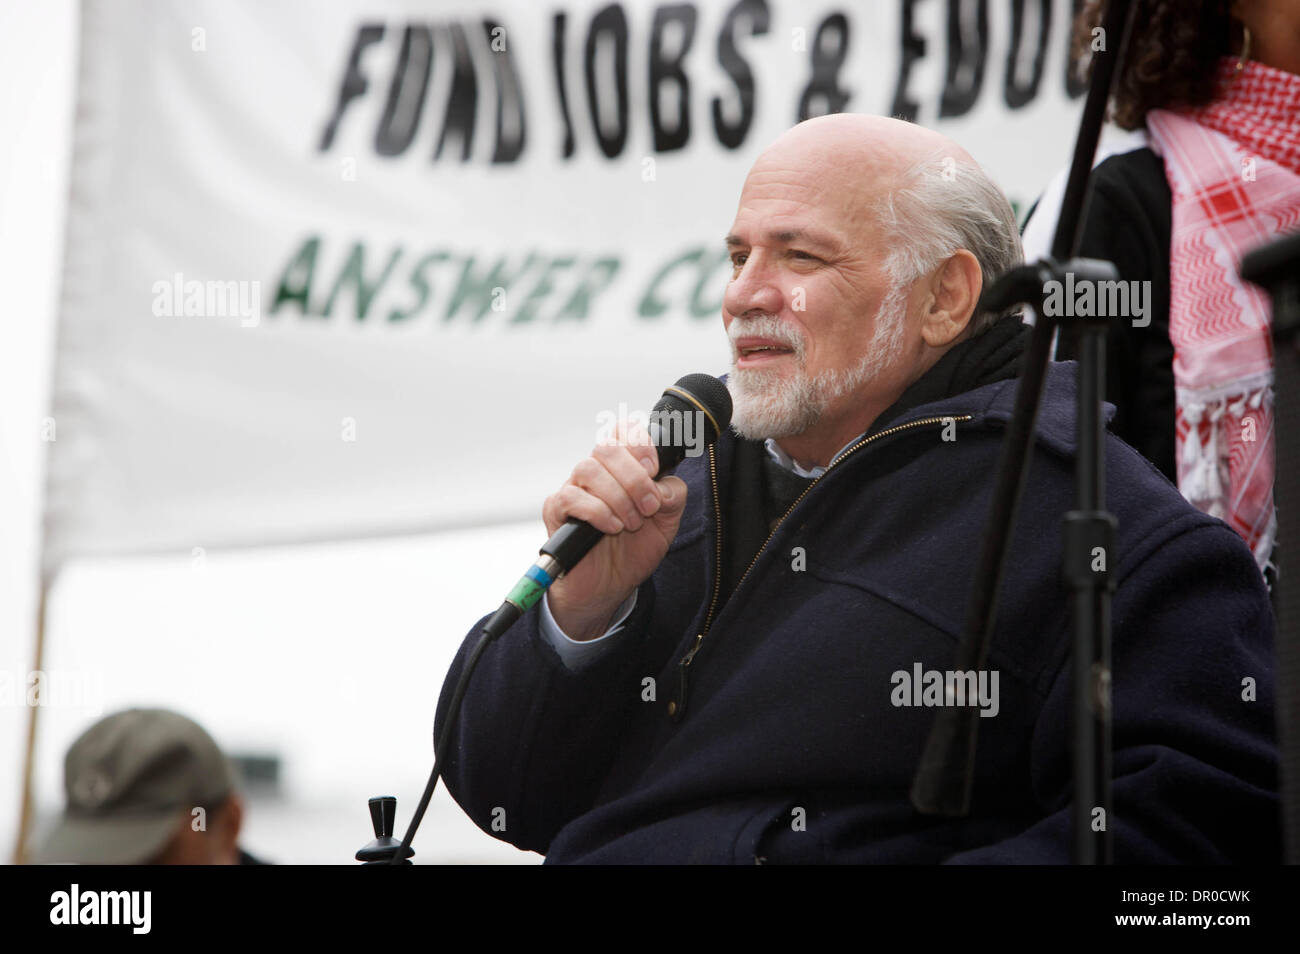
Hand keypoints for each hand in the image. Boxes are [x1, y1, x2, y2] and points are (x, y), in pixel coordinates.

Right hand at [542, 423, 687, 639]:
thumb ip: (673, 498)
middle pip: (607, 447)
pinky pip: (571, 497)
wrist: (609, 588)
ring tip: (631, 523)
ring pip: (588, 468)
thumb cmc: (634, 549)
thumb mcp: (667, 524)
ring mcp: (574, 488)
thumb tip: (663, 486)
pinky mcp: (556, 510)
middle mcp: (596, 472)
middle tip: (649, 506)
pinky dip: (598, 511)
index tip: (654, 469)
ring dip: (618, 497)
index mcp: (622, 468)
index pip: (622, 430)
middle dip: (635, 477)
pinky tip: (612, 527)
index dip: (639, 440)